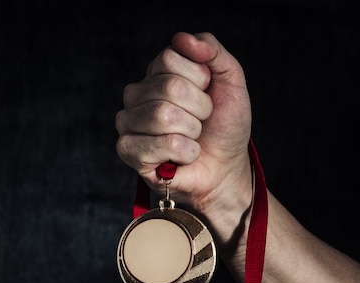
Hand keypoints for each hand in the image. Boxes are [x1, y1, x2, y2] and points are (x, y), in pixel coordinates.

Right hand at [115, 32, 252, 217]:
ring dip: (193, 131)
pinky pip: (161, 144)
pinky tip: (183, 157)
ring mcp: (128, 121)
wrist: (226, 166)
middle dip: (200, 108)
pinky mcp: (128, 150)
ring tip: (193, 139)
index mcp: (157, 73)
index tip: (208, 94)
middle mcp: (137, 94)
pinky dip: (185, 152)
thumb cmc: (225, 125)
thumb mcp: (230, 81)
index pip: (170, 59)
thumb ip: (212, 51)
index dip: (199, 80)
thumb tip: (182, 38)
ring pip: (163, 115)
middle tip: (202, 122)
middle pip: (169, 87)